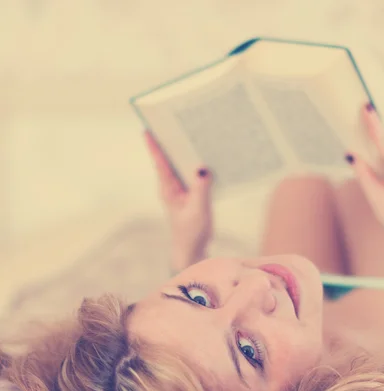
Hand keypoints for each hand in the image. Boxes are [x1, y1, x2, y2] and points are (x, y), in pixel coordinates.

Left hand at [144, 130, 213, 272]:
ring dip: (187, 151)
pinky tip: (208, 155)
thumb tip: (202, 167)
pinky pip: (193, 174)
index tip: (148, 126)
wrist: (192, 249)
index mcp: (168, 189)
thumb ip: (200, 188)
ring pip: (182, 165)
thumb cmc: (192, 232)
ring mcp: (181, 189)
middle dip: (172, 141)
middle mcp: (172, 186)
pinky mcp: (191, 193)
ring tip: (193, 132)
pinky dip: (198, 164)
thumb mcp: (198, 210)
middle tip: (175, 120)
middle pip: (170, 158)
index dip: (154, 145)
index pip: (160, 162)